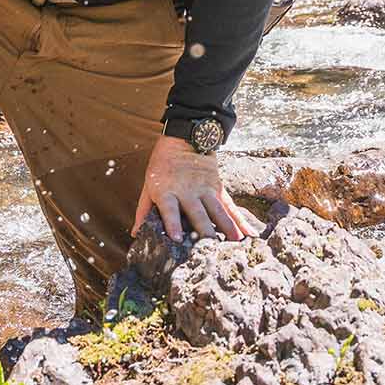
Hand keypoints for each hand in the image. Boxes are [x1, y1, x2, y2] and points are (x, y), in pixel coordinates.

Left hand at [132, 134, 259, 242]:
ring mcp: (205, 189)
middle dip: (204, 231)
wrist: (185, 136)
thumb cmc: (163, 163)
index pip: (170, 209)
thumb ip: (144, 210)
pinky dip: (240, 220)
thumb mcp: (149, 184)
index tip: (176, 238)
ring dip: (226, 227)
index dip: (173, 223)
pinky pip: (230, 205)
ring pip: (217, 210)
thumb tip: (136, 234)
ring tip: (233, 243)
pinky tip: (248, 233)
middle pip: (197, 213)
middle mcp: (188, 191)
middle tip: (210, 248)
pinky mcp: (217, 187)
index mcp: (167, 190)